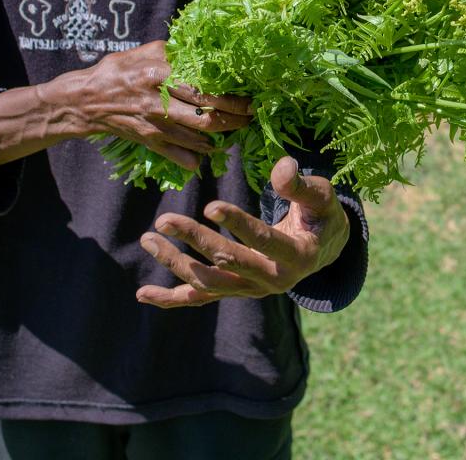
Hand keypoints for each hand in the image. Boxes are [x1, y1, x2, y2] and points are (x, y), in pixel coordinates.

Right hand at [75, 41, 251, 171]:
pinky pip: (180, 155)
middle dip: (235, 118)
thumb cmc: (118, 70)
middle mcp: (158, 101)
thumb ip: (174, 50)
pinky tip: (209, 148)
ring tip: (237, 129)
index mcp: (159, 73)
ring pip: (198, 138)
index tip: (249, 94)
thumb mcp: (144, 51)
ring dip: (222, 137)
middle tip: (251, 115)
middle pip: (206, 115)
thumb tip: (205, 48)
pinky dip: (199, 156)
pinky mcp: (149, 141)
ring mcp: (154, 125)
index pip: (203, 87)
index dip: (230, 95)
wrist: (85, 100)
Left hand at [136, 155, 351, 307]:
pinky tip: (143, 294)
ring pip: (208, 283)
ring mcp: (250, 289)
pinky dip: (171, 299)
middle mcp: (273, 281)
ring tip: (148, 239)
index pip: (264, 242)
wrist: (323, 249)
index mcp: (298, 257)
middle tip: (164, 219)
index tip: (210, 205)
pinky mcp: (235, 290)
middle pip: (228, 263)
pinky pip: (200, 298)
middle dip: (195, 240)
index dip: (238, 224)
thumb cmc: (321, 215)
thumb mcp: (322, 197)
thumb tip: (281, 166)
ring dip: (176, 263)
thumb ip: (302, 185)